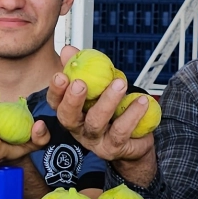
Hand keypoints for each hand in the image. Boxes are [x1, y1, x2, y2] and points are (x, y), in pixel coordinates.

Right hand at [46, 45, 155, 164]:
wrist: (135, 139)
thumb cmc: (113, 110)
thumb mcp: (98, 86)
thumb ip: (83, 68)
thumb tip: (68, 50)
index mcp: (71, 112)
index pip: (56, 103)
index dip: (55, 90)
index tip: (61, 76)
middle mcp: (79, 129)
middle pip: (68, 117)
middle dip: (73, 99)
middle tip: (80, 83)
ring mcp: (95, 141)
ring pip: (96, 122)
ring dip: (107, 101)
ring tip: (120, 83)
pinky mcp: (114, 148)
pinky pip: (121, 131)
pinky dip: (132, 114)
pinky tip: (142, 101)